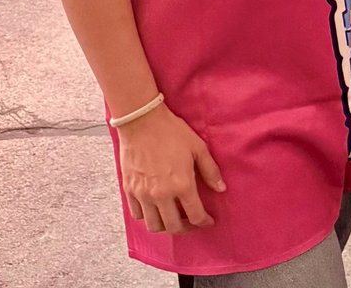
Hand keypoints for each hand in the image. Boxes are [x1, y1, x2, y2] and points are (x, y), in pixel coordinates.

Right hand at [116, 105, 225, 233]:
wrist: (142, 122)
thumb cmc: (171, 132)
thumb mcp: (198, 147)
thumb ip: (210, 170)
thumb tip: (221, 188)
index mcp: (181, 185)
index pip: (195, 215)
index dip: (204, 222)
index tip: (208, 221)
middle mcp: (161, 195)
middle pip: (173, 227)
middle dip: (185, 228)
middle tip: (192, 222)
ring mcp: (143, 195)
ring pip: (154, 225)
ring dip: (165, 226)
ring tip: (174, 218)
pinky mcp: (129, 191)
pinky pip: (137, 215)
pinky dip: (147, 217)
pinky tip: (155, 209)